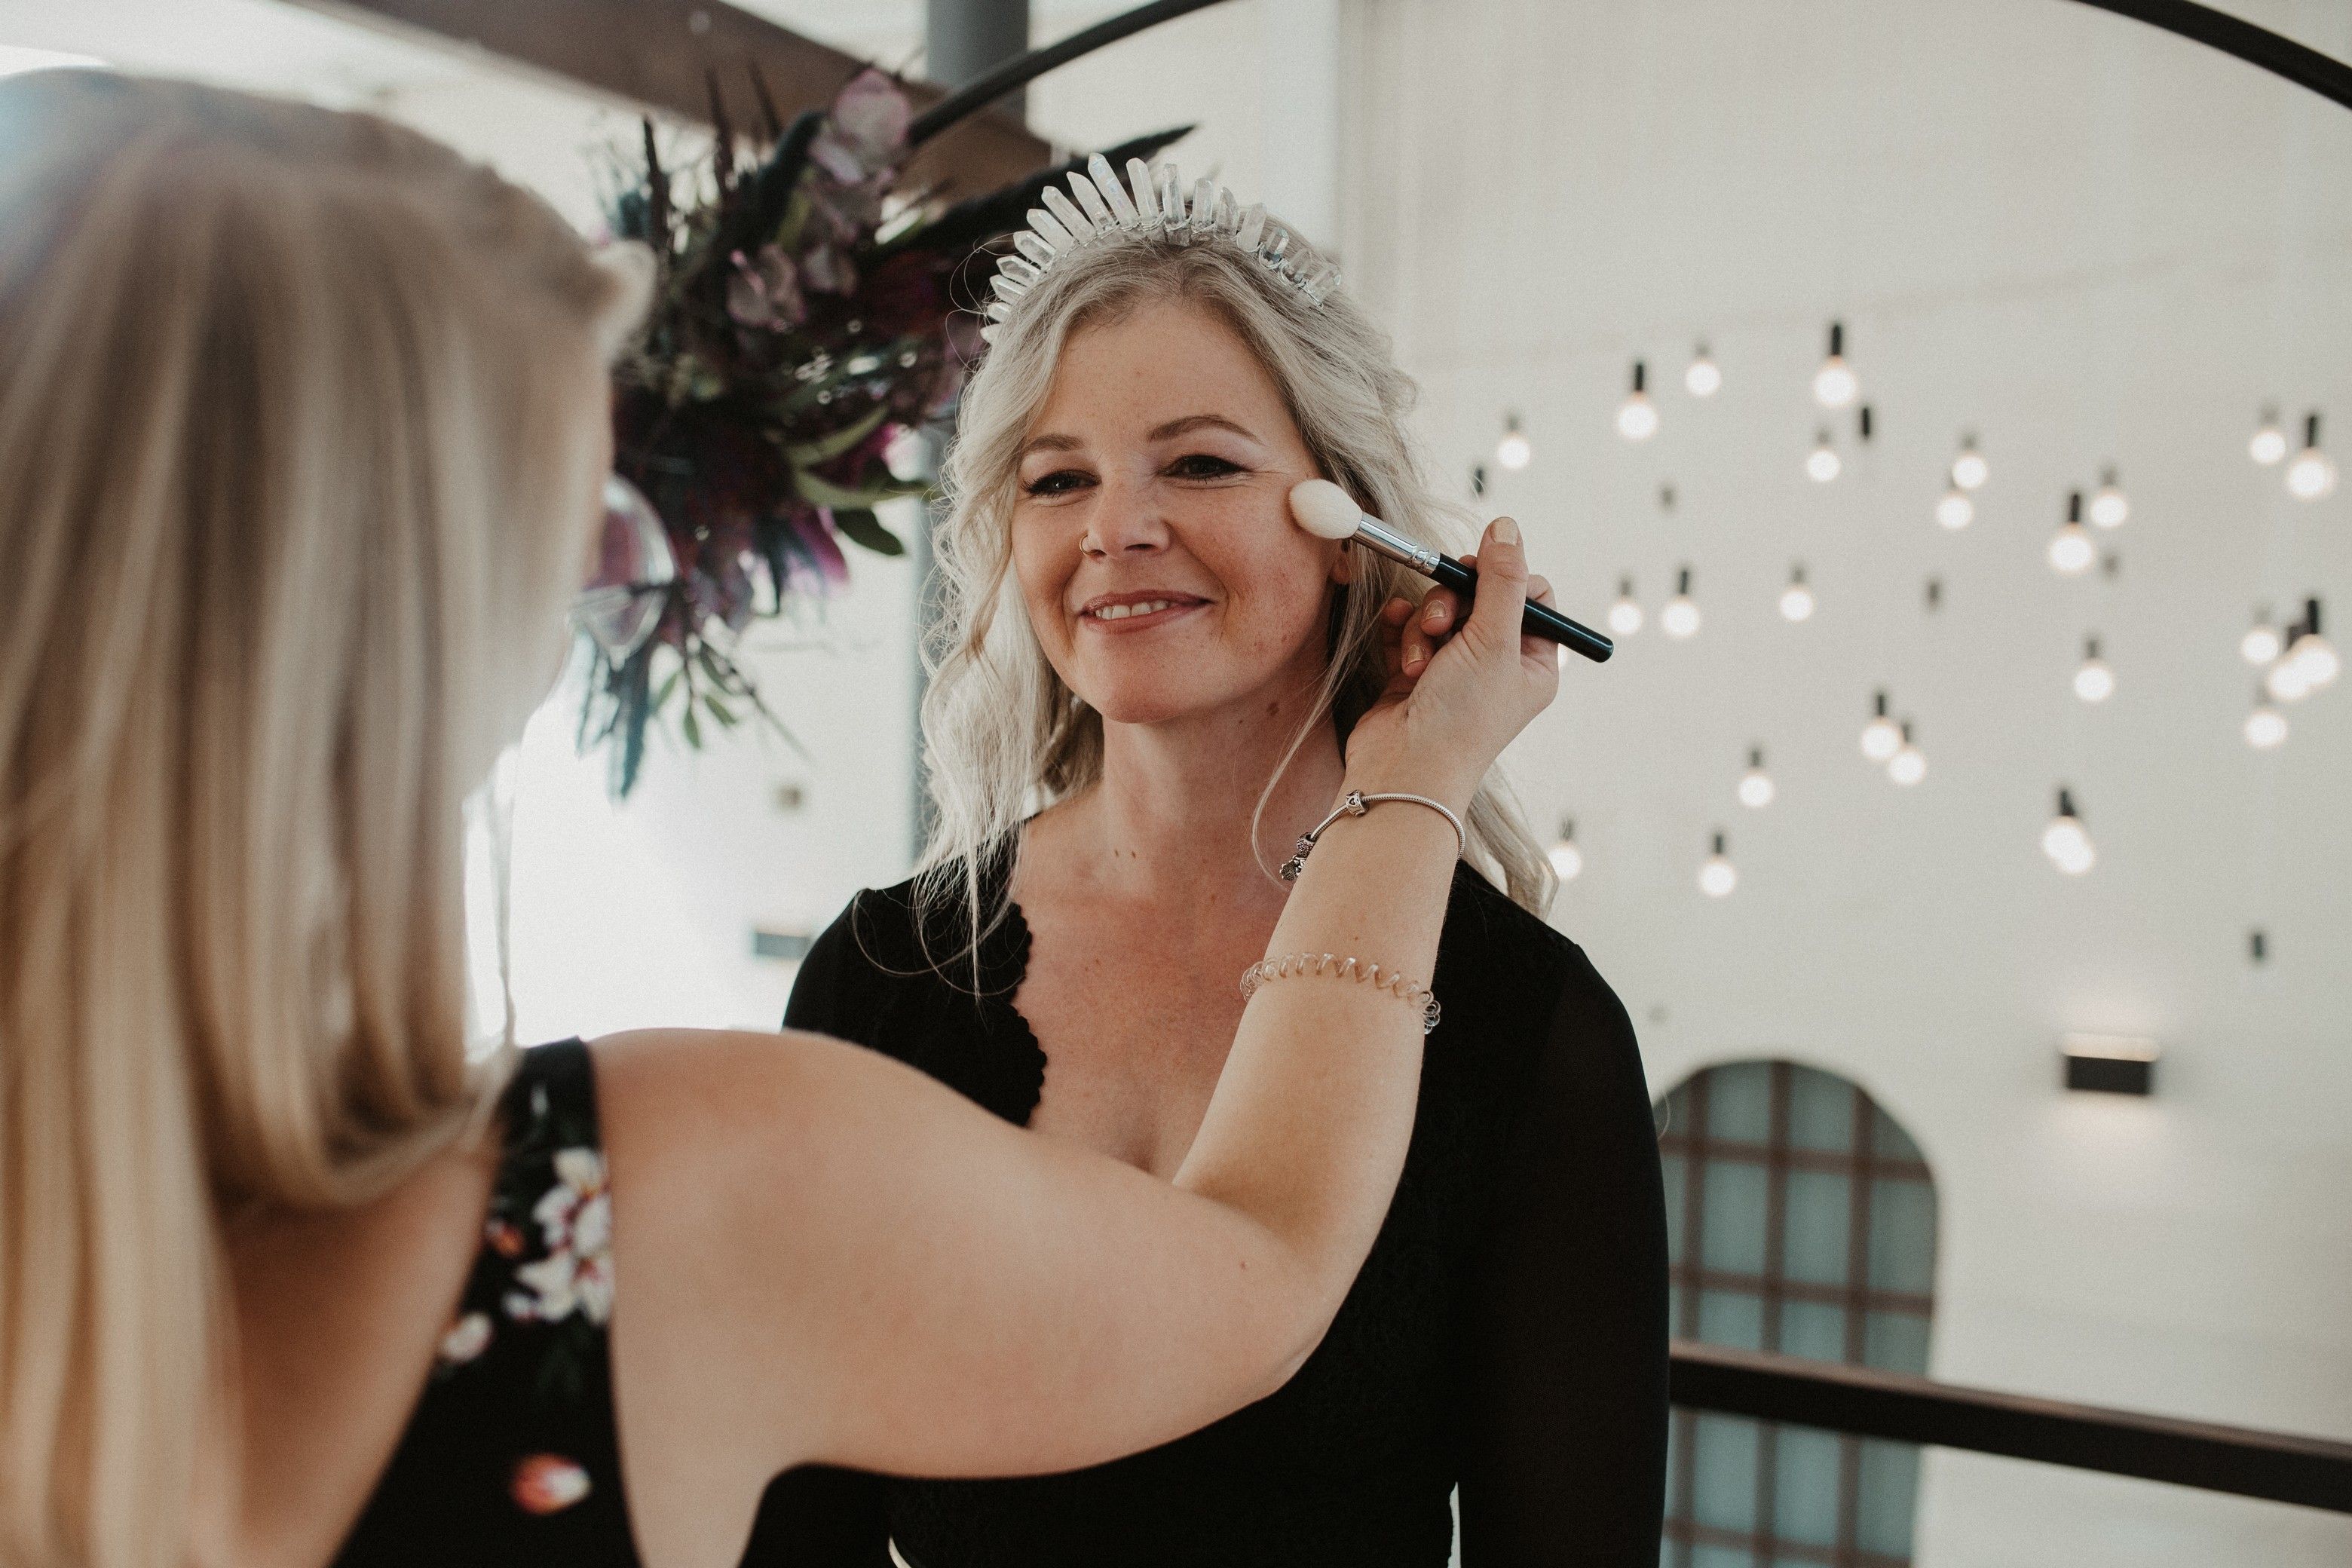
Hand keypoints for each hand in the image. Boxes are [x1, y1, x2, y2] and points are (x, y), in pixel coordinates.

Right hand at [1344, 517, 1560, 811]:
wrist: (1404, 771)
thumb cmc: (1461, 718)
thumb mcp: (1493, 640)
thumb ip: (1501, 580)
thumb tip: (1507, 526)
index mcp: (1532, 664)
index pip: (1533, 598)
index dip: (1506, 578)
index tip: (1481, 573)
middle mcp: (1497, 667)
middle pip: (1481, 598)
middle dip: (1455, 602)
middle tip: (1442, 618)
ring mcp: (1453, 671)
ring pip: (1440, 611)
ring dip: (1425, 623)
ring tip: (1420, 655)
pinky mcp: (1413, 676)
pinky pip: (1407, 630)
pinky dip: (1399, 632)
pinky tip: (1396, 643)